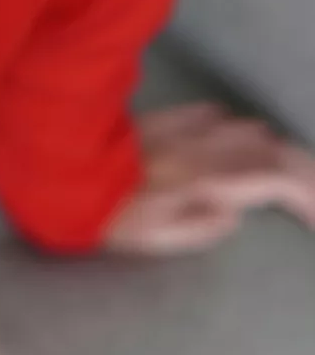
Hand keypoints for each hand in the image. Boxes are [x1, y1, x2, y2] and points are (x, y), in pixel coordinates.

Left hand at [101, 101, 314, 254]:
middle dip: (304, 172)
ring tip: (289, 177)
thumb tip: (235, 214)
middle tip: (313, 199)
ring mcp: (189, 127)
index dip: (309, 195)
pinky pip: (219, 116)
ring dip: (277, 152)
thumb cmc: (108, 213)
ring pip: (250, 130)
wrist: (64, 165)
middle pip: (274, 150)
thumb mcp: (155, 237)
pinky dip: (242, 132)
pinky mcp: (171, 117)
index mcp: (207, 178)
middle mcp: (206, 146)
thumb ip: (202, 228)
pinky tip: (243, 143)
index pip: (277, 179)